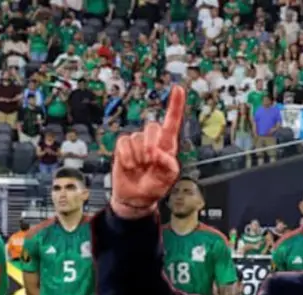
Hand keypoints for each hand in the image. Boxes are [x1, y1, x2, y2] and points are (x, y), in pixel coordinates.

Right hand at [110, 85, 185, 218]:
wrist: (135, 197)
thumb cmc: (154, 187)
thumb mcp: (168, 179)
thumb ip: (169, 165)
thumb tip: (158, 151)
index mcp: (168, 146)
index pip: (172, 122)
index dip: (175, 105)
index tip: (178, 89)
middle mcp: (153, 141)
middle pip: (152, 127)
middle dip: (151, 144)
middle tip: (150, 162)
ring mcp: (138, 143)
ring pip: (137, 137)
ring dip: (138, 156)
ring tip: (140, 168)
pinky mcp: (123, 146)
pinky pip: (123, 142)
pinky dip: (126, 156)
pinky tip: (130, 166)